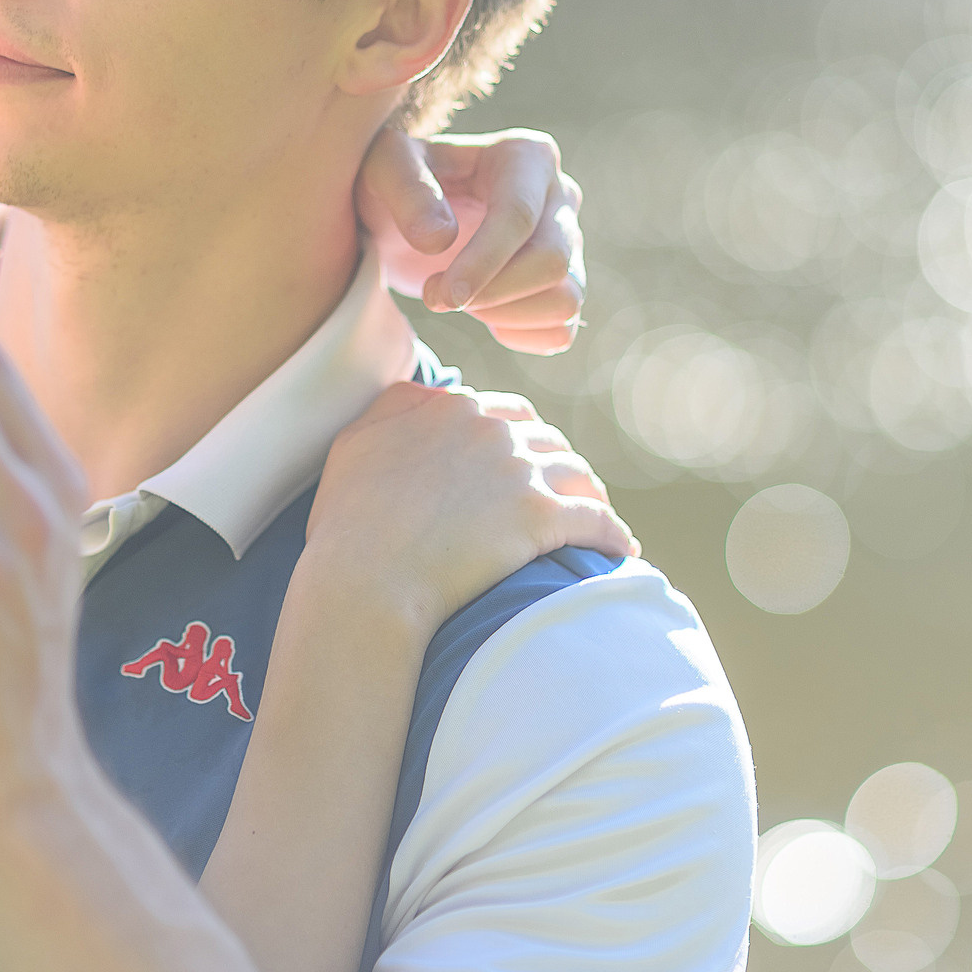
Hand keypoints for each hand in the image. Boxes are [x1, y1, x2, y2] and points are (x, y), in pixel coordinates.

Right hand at [297, 383, 635, 654]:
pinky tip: (621, 551)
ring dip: (589, 495)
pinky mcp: (543, 516)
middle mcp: (493, 431)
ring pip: (578, 474)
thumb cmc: (350, 524)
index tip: (528, 464)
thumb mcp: (355, 444)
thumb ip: (394, 407)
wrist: (367, 580)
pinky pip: (597, 520)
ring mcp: (521, 472)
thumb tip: (428, 392)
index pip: (508, 412)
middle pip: (549, 440)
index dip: (523, 438)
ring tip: (594, 521)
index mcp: (452, 410)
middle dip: (559, 465)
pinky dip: (613, 534)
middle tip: (565, 493)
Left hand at [354, 128, 586, 354]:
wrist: (406, 209)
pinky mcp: (563, 282)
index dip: (481, 263)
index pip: (518, 216)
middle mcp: (560, 195)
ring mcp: (568, 242)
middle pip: (552, 261)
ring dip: (505, 316)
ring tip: (456, 301)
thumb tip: (440, 239)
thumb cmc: (396, 180)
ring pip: (565, 298)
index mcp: (524, 156)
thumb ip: (405, 188)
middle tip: (434, 296)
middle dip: (492, 293)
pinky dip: (522, 336)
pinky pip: (560, 329)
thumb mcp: (382, 166)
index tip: (439, 296)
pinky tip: (483, 317)